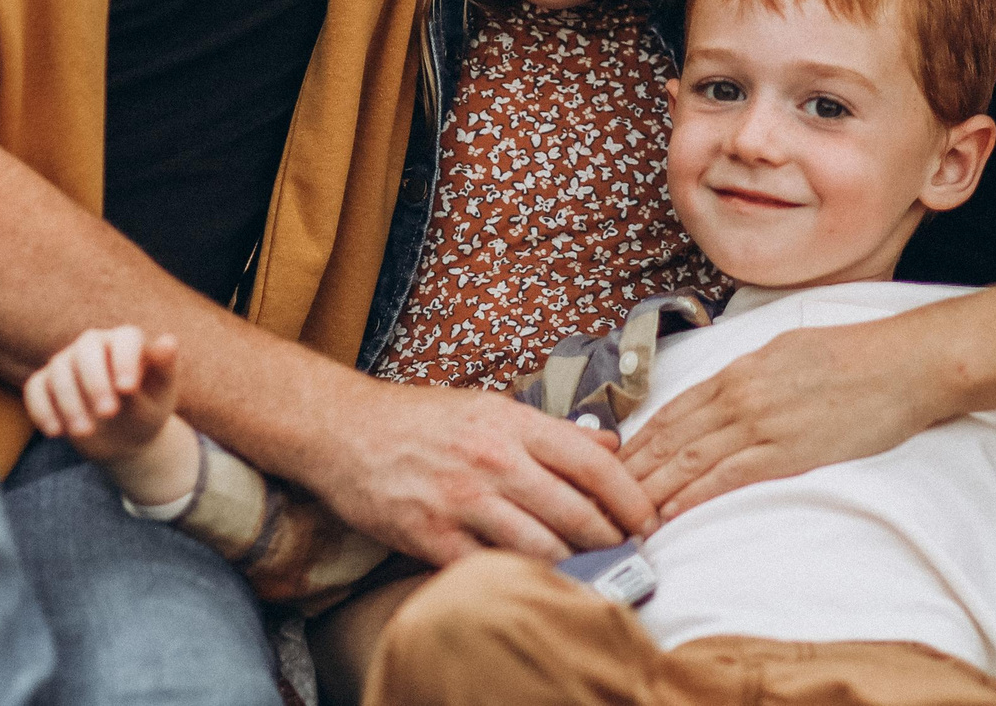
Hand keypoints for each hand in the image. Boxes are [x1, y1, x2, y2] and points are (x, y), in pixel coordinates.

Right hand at [22, 325, 198, 507]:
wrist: (124, 438)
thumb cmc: (148, 410)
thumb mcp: (162, 396)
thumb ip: (164, 369)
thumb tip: (169, 341)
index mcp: (128, 342)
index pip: (125, 338)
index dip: (124, 360)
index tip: (127, 389)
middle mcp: (95, 344)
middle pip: (87, 349)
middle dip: (95, 381)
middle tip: (108, 413)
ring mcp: (68, 361)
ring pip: (59, 370)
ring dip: (70, 402)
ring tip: (85, 432)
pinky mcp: (46, 383)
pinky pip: (35, 388)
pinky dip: (42, 409)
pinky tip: (56, 432)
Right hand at [302, 378, 658, 567]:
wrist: (345, 431)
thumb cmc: (422, 419)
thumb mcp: (491, 407)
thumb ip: (553, 429)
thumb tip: (612, 442)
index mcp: (513, 424)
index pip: (592, 461)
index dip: (630, 495)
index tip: (650, 519)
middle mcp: (493, 461)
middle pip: (574, 512)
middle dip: (612, 542)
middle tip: (632, 558)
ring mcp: (462, 501)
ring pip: (539, 549)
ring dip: (575, 570)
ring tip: (595, 578)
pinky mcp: (431, 537)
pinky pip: (488, 570)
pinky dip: (517, 584)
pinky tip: (536, 590)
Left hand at [618, 316, 939, 519]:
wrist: (902, 364)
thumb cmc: (855, 353)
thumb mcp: (789, 347)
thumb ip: (752, 371)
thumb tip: (729, 388)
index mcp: (739, 368)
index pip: (674, 408)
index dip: (640, 438)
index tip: (615, 460)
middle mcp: (739, 394)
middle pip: (670, 436)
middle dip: (633, 468)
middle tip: (600, 494)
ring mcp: (760, 423)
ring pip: (688, 459)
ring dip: (652, 489)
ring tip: (623, 512)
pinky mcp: (785, 451)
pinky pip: (726, 477)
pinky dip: (692, 496)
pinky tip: (670, 513)